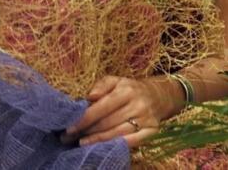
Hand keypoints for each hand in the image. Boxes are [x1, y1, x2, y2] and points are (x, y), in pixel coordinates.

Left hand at [62, 75, 177, 147]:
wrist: (159, 96)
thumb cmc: (131, 89)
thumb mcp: (117, 81)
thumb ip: (102, 85)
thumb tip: (89, 96)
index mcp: (127, 90)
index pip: (101, 108)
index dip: (83, 120)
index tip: (68, 128)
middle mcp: (138, 104)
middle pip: (107, 123)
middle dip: (86, 132)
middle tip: (69, 138)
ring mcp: (146, 118)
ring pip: (116, 133)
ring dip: (96, 140)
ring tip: (81, 143)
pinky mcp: (152, 130)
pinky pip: (131, 141)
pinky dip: (115, 145)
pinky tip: (101, 147)